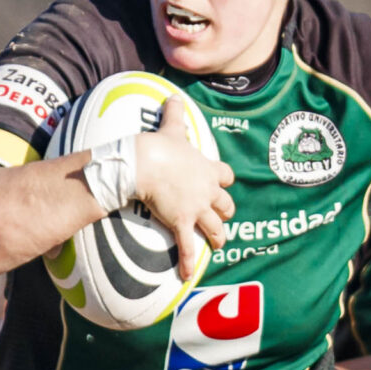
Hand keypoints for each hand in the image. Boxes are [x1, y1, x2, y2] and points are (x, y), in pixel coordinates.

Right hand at [132, 100, 234, 252]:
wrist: (144, 162)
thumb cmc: (158, 145)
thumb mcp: (172, 126)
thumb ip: (175, 112)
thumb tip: (173, 95)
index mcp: (207, 168)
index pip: (226, 175)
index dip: (224, 180)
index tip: (222, 183)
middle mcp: (207, 190)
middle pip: (226, 204)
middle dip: (225, 212)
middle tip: (222, 219)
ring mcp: (196, 208)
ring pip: (215, 227)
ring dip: (217, 237)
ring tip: (218, 245)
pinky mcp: (182, 221)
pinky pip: (187, 246)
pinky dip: (188, 261)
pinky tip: (188, 274)